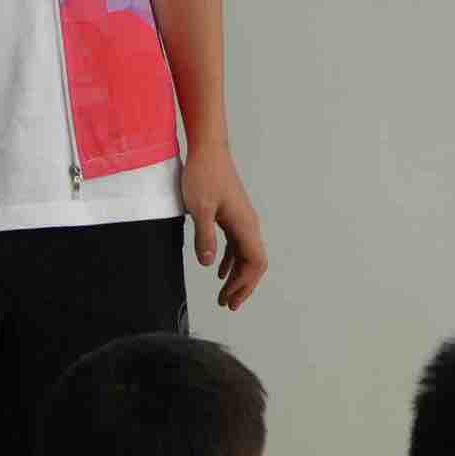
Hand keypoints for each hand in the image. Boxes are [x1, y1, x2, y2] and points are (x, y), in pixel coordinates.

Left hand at [180, 145, 268, 311]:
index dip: (245, 285)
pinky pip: (237, 244)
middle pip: (254, 263)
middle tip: (228, 305)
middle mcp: (248, 223)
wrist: (208, 150)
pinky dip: (231, 261)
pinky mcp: (232, 215)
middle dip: (243, 286)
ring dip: (236, 276)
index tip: (230, 300)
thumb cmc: (204, 175)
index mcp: (245, 224)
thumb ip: (205, 237)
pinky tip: (219, 270)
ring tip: (223, 295)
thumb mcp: (200, 208)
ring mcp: (241, 219)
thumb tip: (209, 265)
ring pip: (245, 255)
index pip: (255, 263)